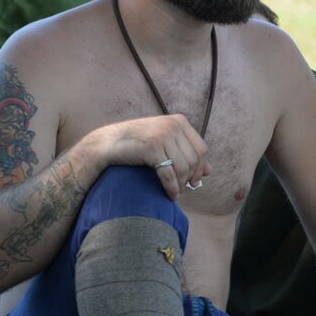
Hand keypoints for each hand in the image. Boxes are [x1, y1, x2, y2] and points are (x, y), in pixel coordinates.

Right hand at [90, 114, 209, 198]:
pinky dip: (172, 187)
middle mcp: (173, 125)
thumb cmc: (137, 144)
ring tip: (176, 193)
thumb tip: (209, 171)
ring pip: (183, 168)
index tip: (194, 180)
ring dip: (181, 184)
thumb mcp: (165, 143)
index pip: (201, 149)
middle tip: (185, 189)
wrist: (107, 143)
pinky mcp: (152, 148)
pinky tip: (171, 195)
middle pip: (194, 159)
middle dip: (191, 178)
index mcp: (179, 121)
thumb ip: (186, 153)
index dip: (200, 167)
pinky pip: (169, 173)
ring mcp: (162, 135)